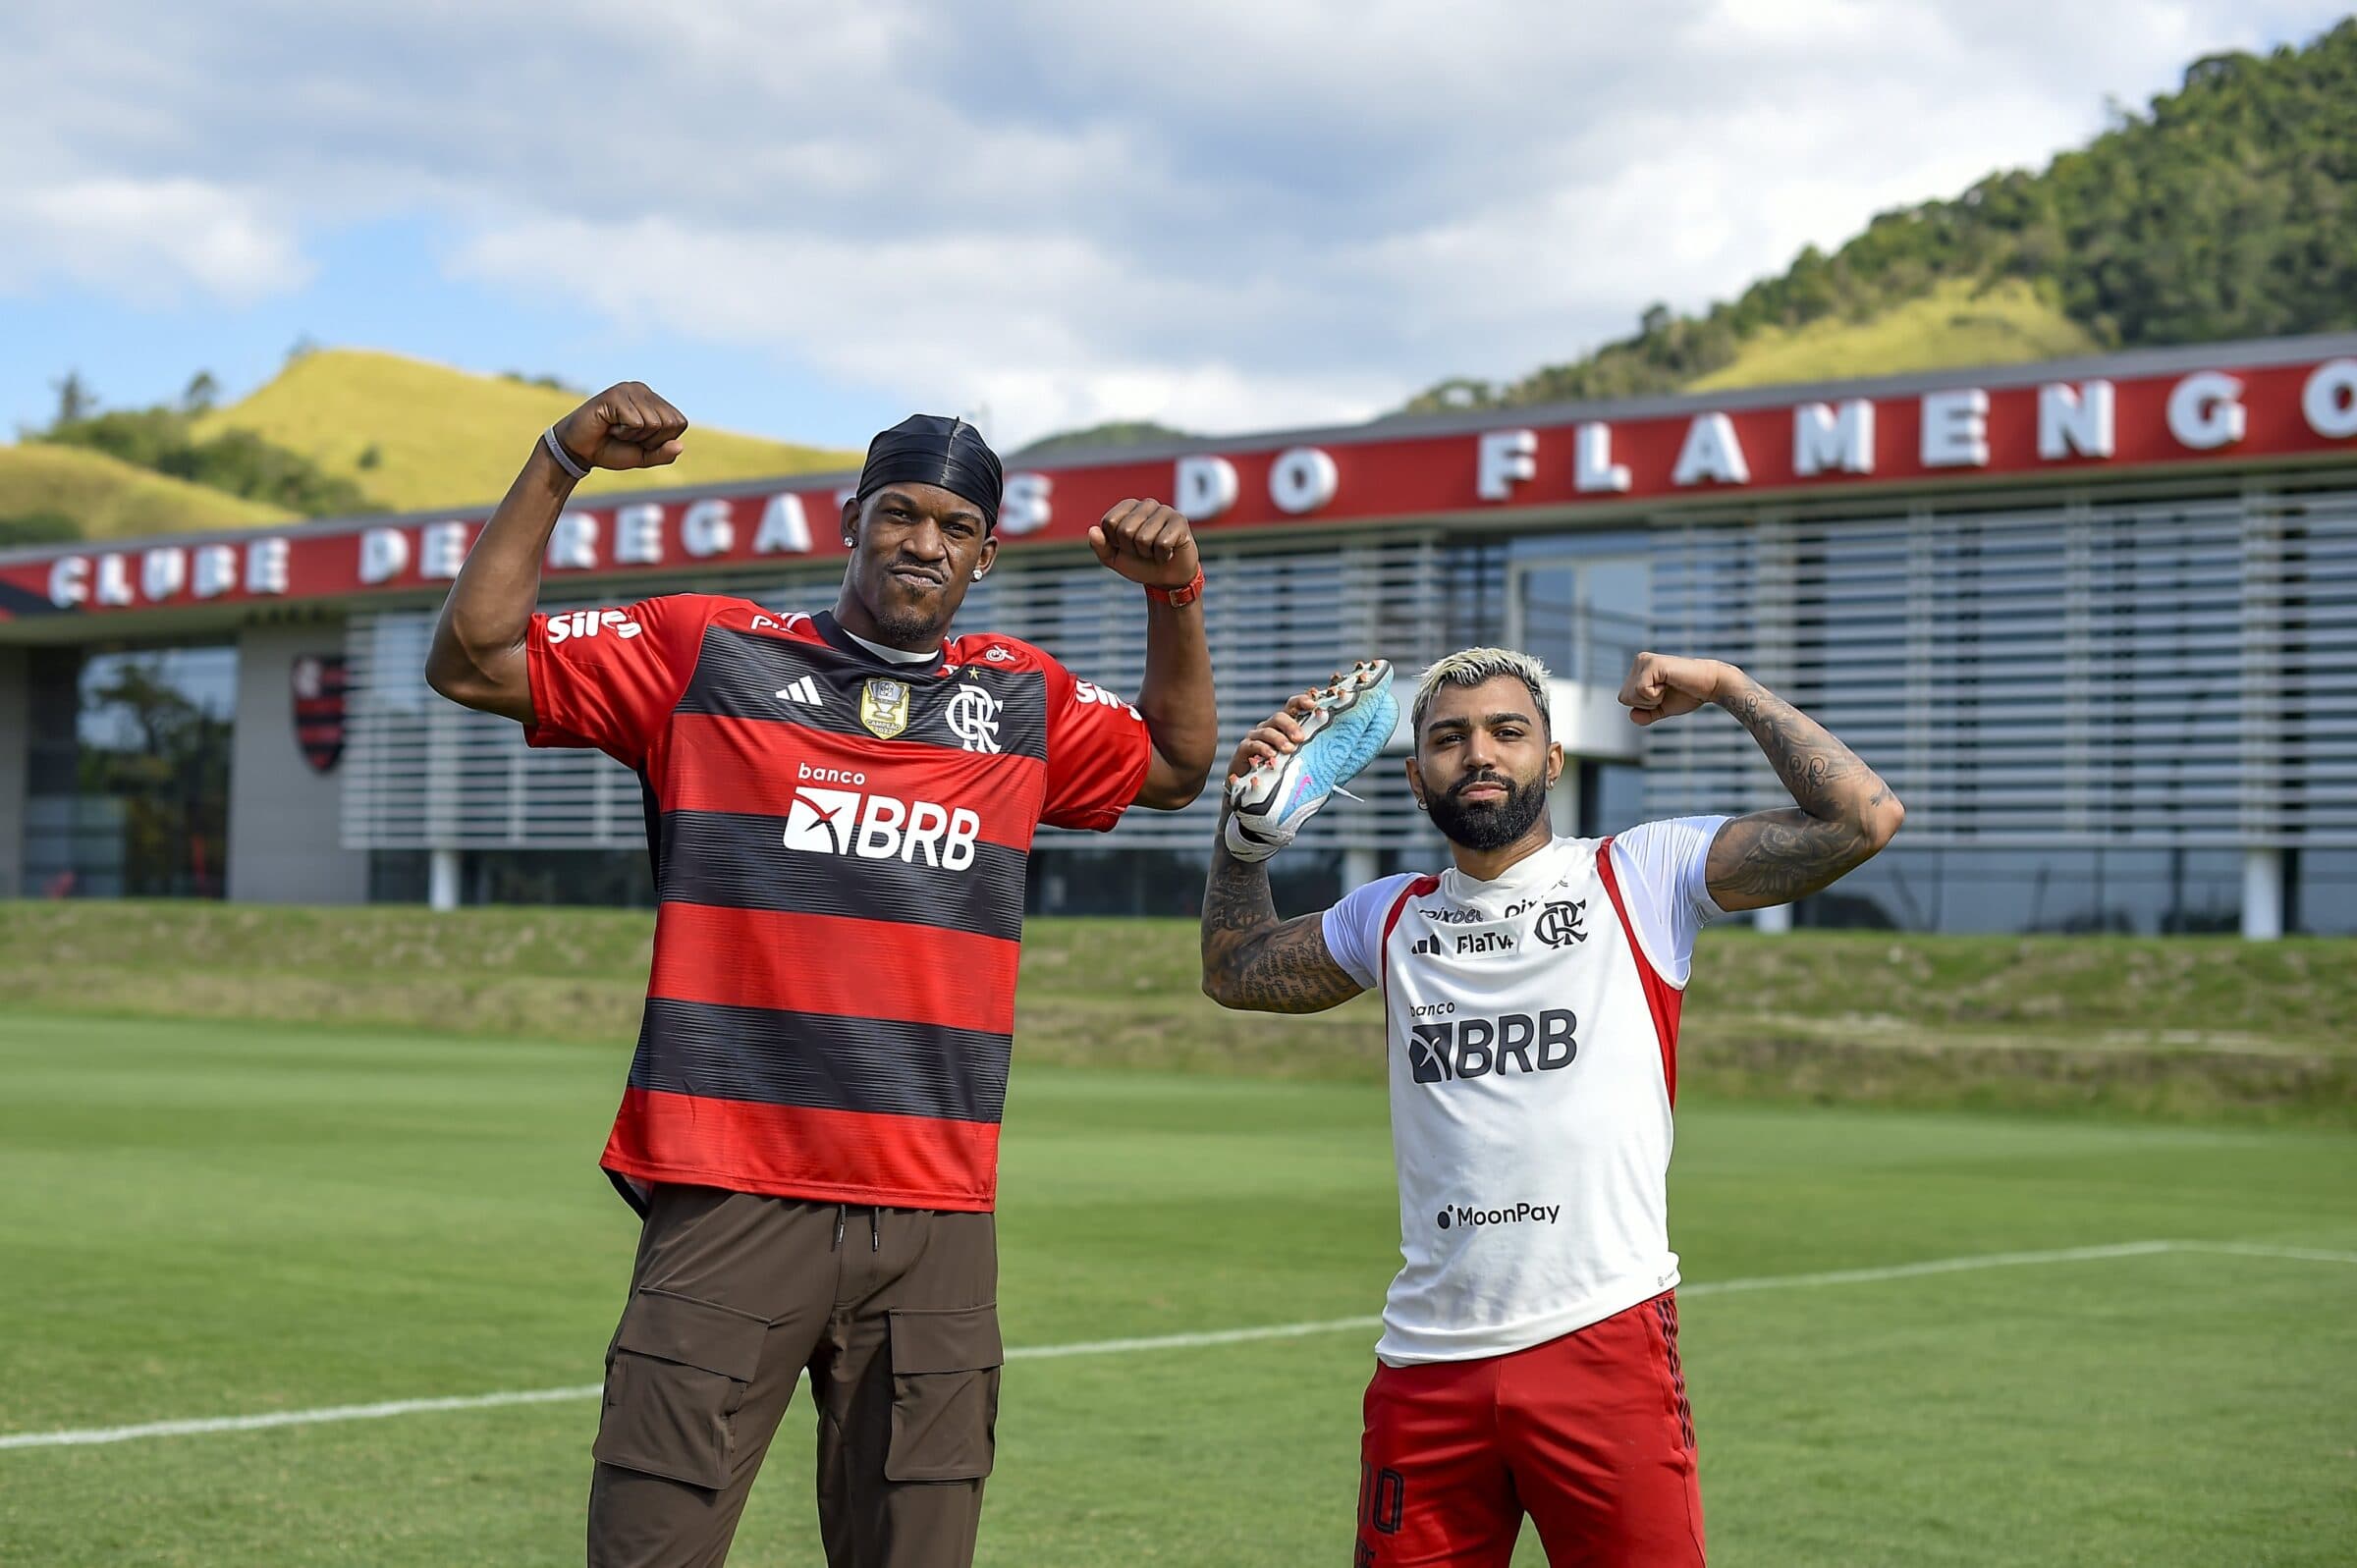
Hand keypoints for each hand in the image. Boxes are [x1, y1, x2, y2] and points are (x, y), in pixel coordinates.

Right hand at [551, 382, 688, 471]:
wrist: (579, 450)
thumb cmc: (611, 449)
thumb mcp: (644, 457)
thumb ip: (664, 453)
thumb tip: (680, 446)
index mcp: (655, 402)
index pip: (680, 423)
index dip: (662, 440)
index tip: (640, 440)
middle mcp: (644, 391)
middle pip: (670, 423)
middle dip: (650, 439)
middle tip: (627, 435)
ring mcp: (629, 389)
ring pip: (654, 423)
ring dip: (634, 436)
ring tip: (617, 430)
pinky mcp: (615, 394)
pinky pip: (636, 422)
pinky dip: (623, 432)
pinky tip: (609, 426)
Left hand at [1088, 499, 1199, 588]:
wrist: (1167, 579)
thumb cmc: (1140, 564)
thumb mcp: (1114, 559)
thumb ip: (1100, 546)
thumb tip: (1092, 530)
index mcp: (1128, 507)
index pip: (1109, 522)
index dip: (1115, 542)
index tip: (1126, 547)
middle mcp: (1146, 504)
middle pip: (1126, 530)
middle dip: (1132, 549)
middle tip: (1143, 551)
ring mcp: (1165, 511)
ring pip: (1144, 538)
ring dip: (1148, 554)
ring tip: (1155, 552)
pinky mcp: (1180, 521)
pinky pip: (1162, 544)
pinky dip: (1163, 556)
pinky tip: (1168, 554)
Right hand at [1225, 687, 1322, 784]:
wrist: (1254, 788)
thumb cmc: (1282, 771)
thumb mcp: (1298, 759)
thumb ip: (1312, 752)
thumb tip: (1336, 753)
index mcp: (1285, 726)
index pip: (1293, 706)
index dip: (1302, 701)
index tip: (1312, 704)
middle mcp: (1270, 727)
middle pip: (1279, 717)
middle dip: (1291, 725)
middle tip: (1300, 738)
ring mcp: (1256, 736)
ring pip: (1267, 731)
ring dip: (1279, 739)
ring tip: (1289, 750)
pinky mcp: (1245, 749)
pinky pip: (1253, 745)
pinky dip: (1263, 749)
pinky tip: (1271, 756)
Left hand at [1619, 651, 1731, 726]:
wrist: (1710, 686)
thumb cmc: (1687, 695)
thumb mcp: (1661, 708)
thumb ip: (1645, 714)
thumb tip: (1632, 716)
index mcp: (1638, 669)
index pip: (1624, 698)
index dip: (1644, 706)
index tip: (1663, 694)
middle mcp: (1639, 661)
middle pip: (1624, 698)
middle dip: (1646, 704)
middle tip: (1667, 691)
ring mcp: (1644, 660)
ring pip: (1630, 695)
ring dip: (1652, 700)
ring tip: (1668, 686)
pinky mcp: (1652, 664)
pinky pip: (1641, 691)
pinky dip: (1655, 695)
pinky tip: (1669, 684)